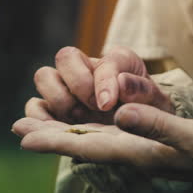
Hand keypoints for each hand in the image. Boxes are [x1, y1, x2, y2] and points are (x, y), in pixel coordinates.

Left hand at [12, 103, 192, 185]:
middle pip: (85, 144)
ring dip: (66, 132)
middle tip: (18, 127)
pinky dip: (92, 128)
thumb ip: (157, 126)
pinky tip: (85, 124)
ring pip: (97, 140)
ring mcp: (145, 149)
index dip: (55, 141)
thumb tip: (119, 114)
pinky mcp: (155, 142)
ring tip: (40, 126)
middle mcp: (137, 152)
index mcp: (140, 152)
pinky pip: (115, 136)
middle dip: (51, 136)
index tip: (23, 136)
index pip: (89, 146)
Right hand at [26, 46, 174, 124]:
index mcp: (119, 61)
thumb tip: (122, 83)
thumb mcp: (158, 105)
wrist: (142, 135)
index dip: (104, 81)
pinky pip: (34, 106)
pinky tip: (58, 129)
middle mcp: (88, 68)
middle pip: (64, 56)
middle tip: (95, 109)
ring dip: (59, 99)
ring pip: (43, 76)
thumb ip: (143, 92)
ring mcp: (67, 87)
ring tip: (79, 119)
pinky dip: (39, 117)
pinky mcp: (53, 110)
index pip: (106, 61)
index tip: (107, 105)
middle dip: (78, 84)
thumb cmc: (149, 116)